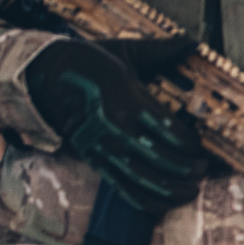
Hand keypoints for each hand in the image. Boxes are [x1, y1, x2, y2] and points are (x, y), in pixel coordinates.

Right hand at [25, 37, 207, 215]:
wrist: (40, 75)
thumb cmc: (88, 61)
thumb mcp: (125, 52)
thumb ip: (162, 50)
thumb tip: (192, 41)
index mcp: (127, 100)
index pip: (170, 131)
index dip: (192, 144)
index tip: (203, 146)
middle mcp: (115, 127)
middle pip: (161, 159)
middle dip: (188, 169)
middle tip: (203, 169)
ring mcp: (102, 146)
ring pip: (143, 179)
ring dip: (172, 190)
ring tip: (191, 189)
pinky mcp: (92, 158)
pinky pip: (122, 187)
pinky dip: (146, 200)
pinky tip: (165, 202)